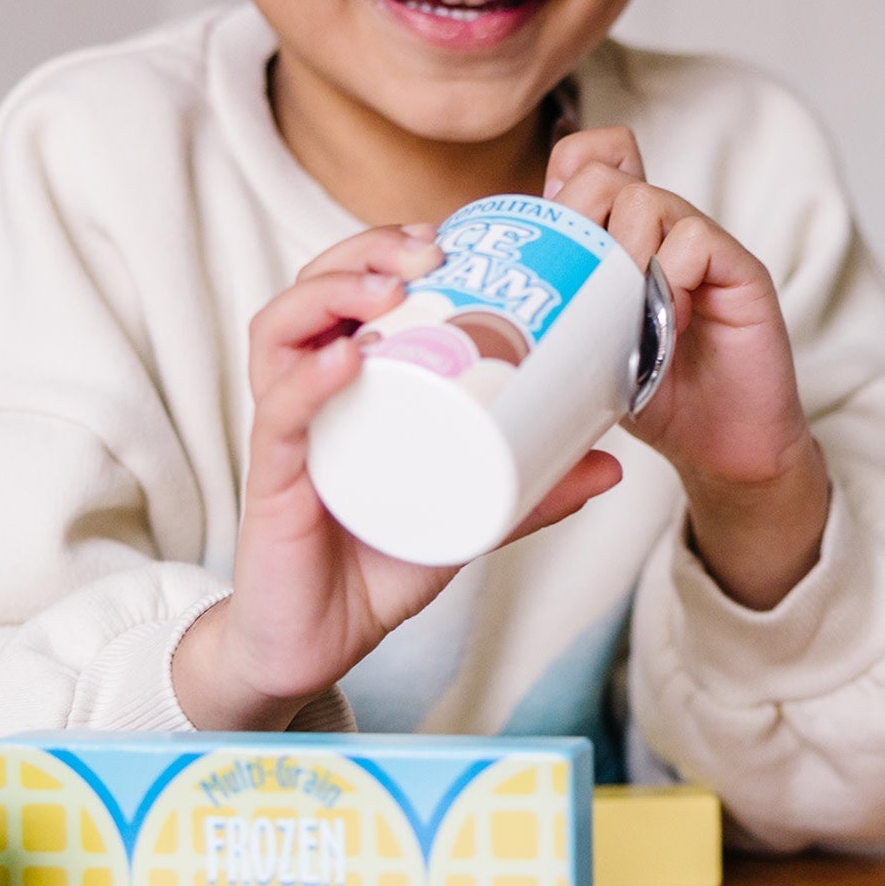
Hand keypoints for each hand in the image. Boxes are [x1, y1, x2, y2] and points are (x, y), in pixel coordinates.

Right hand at [174, 225, 624, 729]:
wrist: (316, 647)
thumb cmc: (377, 563)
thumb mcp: (467, 516)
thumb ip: (531, 490)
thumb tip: (614, 463)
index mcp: (345, 384)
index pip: (349, 289)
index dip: (387, 248)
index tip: (446, 238)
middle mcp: (305, 393)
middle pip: (313, 291)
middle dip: (365, 253)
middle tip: (427, 252)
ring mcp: (284, 432)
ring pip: (281, 332)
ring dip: (333, 293)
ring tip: (390, 288)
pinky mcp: (271, 481)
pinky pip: (278, 415)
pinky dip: (309, 380)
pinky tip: (347, 357)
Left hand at [545, 126, 829, 610]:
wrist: (724, 450)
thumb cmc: (648, 398)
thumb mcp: (580, 353)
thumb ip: (547, 315)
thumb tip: (456, 303)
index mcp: (623, 235)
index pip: (588, 157)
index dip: (560, 182)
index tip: (546, 245)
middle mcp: (661, 227)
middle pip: (603, 171)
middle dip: (576, 220)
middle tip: (579, 284)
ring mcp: (702, 244)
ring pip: (645, 199)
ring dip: (621, 251)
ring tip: (623, 307)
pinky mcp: (741, 270)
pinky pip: (695, 239)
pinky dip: (671, 277)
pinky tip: (668, 323)